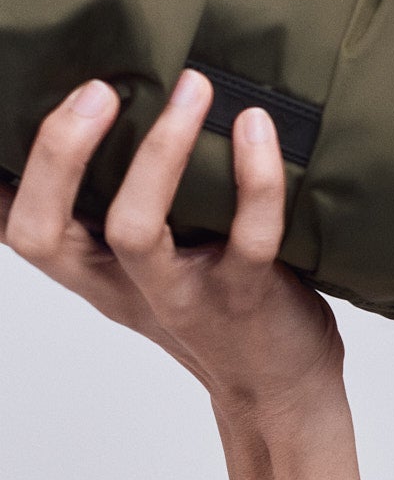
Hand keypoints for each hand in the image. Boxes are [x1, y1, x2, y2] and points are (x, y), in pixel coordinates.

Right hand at [0, 71, 341, 414]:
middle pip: (44, 232)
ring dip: (160, 152)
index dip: (2, 179)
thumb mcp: (150, 267)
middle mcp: (120, 284)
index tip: (11, 105)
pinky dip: (255, 178)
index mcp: (91, 271)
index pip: (17, 227)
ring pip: (134, 230)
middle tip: (96, 87)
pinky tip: (257, 127)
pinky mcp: (246, 296)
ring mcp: (181, 294)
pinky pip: (248, 235)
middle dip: (57, 153)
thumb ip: (125, 211)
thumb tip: (125, 109)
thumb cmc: (219, 311)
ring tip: (191, 87)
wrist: (281, 392)